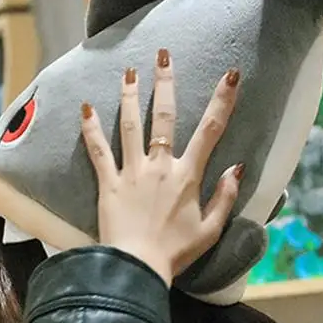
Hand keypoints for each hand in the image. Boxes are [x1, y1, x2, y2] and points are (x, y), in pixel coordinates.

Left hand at [80, 48, 244, 285]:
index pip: (211, 131)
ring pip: (131, 126)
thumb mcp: (211, 230)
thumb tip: (236, 168)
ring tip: (129, 72)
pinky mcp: (108, 184)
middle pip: (165, 117)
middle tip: (164, 54)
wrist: (136, 268)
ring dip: (130, 96)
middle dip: (166, 83)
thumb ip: (225, 198)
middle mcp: (160, 166)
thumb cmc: (175, 252)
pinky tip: (86, 108)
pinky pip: (98, 151)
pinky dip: (91, 129)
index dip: (222, 101)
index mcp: (188, 176)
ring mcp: (132, 172)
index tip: (231, 75)